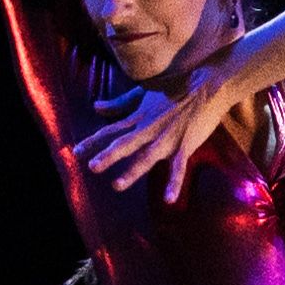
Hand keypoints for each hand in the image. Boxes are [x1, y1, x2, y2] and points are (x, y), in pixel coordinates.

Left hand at [72, 74, 235, 202]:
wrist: (208, 84)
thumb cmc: (176, 86)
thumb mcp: (143, 93)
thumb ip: (119, 103)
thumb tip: (95, 106)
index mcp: (139, 117)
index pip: (111, 130)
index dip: (93, 141)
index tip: (76, 151)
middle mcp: (150, 128)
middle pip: (125, 143)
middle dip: (108, 156)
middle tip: (92, 167)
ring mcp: (167, 137)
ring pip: (147, 156)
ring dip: (132, 170)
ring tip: (117, 185)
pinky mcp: (186, 144)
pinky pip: (179, 167)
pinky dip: (174, 183)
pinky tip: (169, 200)